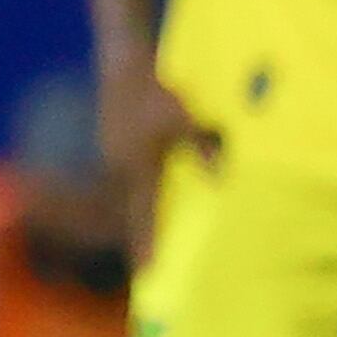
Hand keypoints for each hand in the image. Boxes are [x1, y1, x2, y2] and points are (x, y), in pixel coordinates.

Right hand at [96, 64, 213, 261]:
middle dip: (141, 238)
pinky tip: (150, 197)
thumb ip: (202, 146)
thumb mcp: (184, 116)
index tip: (149, 275)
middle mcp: (120, 169)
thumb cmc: (157, 89)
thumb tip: (221, 176)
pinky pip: (131, 178)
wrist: (123, 62)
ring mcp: (115, 157)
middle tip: (148, 269)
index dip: (146, 246)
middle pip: (133, 212)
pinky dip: (141, 193)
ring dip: (141, 216)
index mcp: (135, 168)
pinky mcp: (116, 144)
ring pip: (131, 195)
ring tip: (149, 241)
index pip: (142, 217)